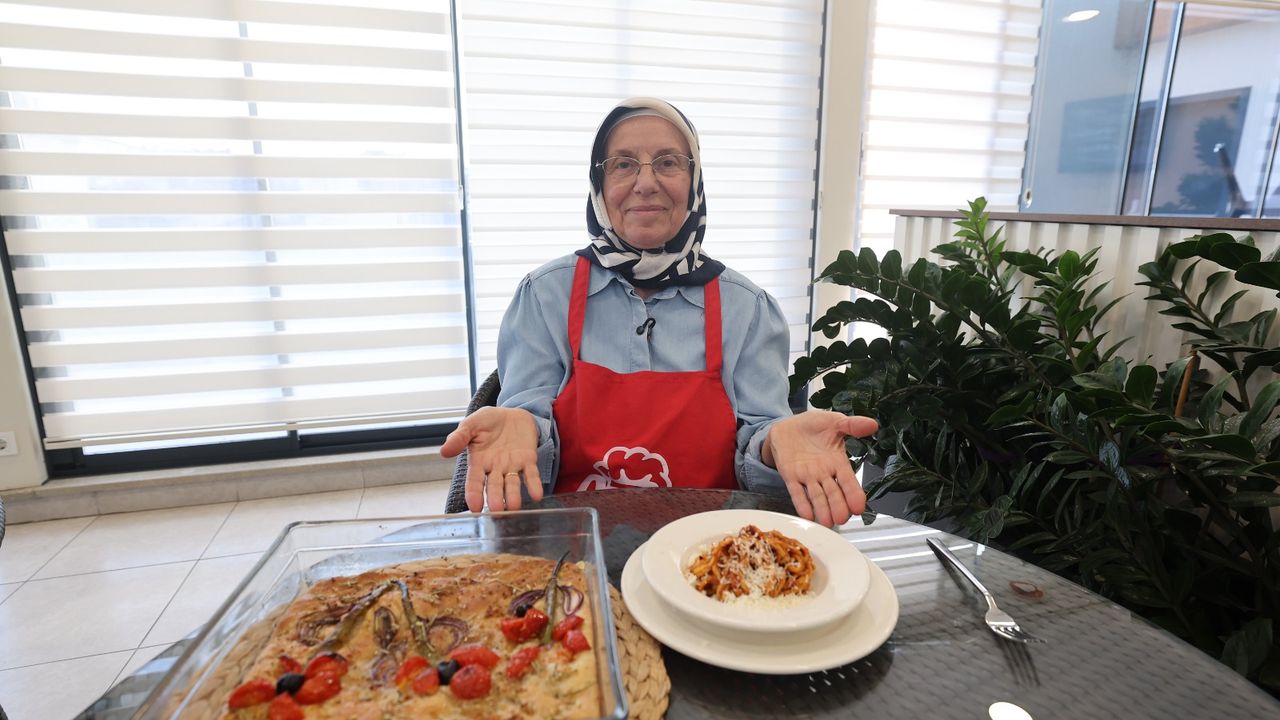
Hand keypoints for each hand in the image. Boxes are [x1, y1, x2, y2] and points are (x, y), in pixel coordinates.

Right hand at [440, 407, 542, 512]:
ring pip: (512, 484)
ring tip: (514, 506)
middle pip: (495, 486)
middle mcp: (495, 468)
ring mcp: (512, 466)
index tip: (474, 507)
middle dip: (495, 498)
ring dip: (513, 496)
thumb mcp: (471, 424)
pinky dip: (534, 484)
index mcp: (479, 462)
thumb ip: (459, 437)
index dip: (474, 494)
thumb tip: (443, 451)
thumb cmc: (488, 421)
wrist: (511, 413)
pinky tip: (537, 494)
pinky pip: (531, 474)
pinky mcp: (529, 460)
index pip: (475, 481)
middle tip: (496, 510)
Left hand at [762, 410, 878, 527]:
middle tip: (842, 518)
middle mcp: (824, 474)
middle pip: (834, 493)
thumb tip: (873, 424)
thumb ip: (852, 425)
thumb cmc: (813, 425)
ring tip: (827, 522)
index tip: (859, 507)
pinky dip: (802, 503)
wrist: (788, 426)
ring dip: (822, 510)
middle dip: (838, 506)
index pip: (848, 481)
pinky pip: (797, 492)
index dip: (854, 494)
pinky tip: (806, 515)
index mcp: (838, 462)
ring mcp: (807, 477)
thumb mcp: (834, 422)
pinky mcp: (791, 477)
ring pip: (817, 496)